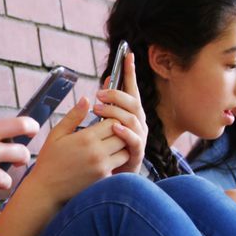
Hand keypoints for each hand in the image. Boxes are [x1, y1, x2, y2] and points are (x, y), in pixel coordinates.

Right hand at [27, 97, 129, 204]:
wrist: (46, 189)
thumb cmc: (49, 160)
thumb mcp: (57, 134)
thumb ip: (74, 116)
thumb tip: (86, 99)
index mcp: (86, 138)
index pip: (113, 122)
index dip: (111, 120)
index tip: (105, 121)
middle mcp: (97, 152)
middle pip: (123, 136)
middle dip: (119, 133)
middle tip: (110, 133)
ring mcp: (102, 167)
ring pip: (125, 152)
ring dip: (121, 148)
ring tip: (110, 147)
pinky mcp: (104, 179)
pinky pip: (119, 167)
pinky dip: (116, 162)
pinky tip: (105, 161)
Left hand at [94, 51, 146, 173]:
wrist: (103, 180)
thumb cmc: (99, 152)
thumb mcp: (96, 126)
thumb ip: (101, 108)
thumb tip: (99, 87)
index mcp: (128, 115)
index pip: (130, 90)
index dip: (130, 73)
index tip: (128, 55)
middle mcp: (137, 124)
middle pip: (133, 103)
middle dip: (117, 95)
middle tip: (99, 94)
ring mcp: (139, 138)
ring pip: (133, 119)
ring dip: (115, 112)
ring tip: (98, 110)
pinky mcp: (136, 154)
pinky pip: (134, 140)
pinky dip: (124, 133)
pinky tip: (114, 128)